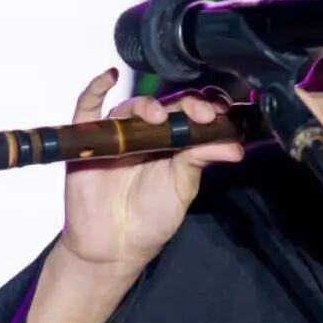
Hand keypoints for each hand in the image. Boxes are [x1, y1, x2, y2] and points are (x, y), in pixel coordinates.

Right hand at [29, 70, 244, 322]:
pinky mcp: (89, 141)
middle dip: (184, 105)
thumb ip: (201, 161)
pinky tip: (108, 76)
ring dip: (146, 106)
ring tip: (158, 116)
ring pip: (131, 107)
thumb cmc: (151, 217)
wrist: (114, 246)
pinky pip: (87, 108)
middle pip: (164, 106)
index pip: (189, 115)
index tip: (217, 115)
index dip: (204, 109)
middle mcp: (146, 134)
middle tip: (199, 114)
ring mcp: (117, 136)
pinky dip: (95, 88)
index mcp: (173, 143)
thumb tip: (235, 147)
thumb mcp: (182, 188)